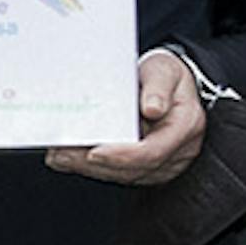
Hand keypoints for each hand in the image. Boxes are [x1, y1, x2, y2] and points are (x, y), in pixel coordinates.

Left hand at [45, 44, 213, 185]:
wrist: (171, 85)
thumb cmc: (167, 77)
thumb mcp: (164, 70)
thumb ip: (158, 87)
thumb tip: (152, 108)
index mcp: (185, 126)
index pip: (153, 151)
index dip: (122, 155)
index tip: (94, 152)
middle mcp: (177, 152)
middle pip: (133, 168)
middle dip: (95, 164)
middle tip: (62, 154)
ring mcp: (162, 164)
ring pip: (122, 175)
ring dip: (88, 168)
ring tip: (60, 155)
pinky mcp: (146, 168)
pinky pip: (118, 173)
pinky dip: (92, 167)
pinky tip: (69, 158)